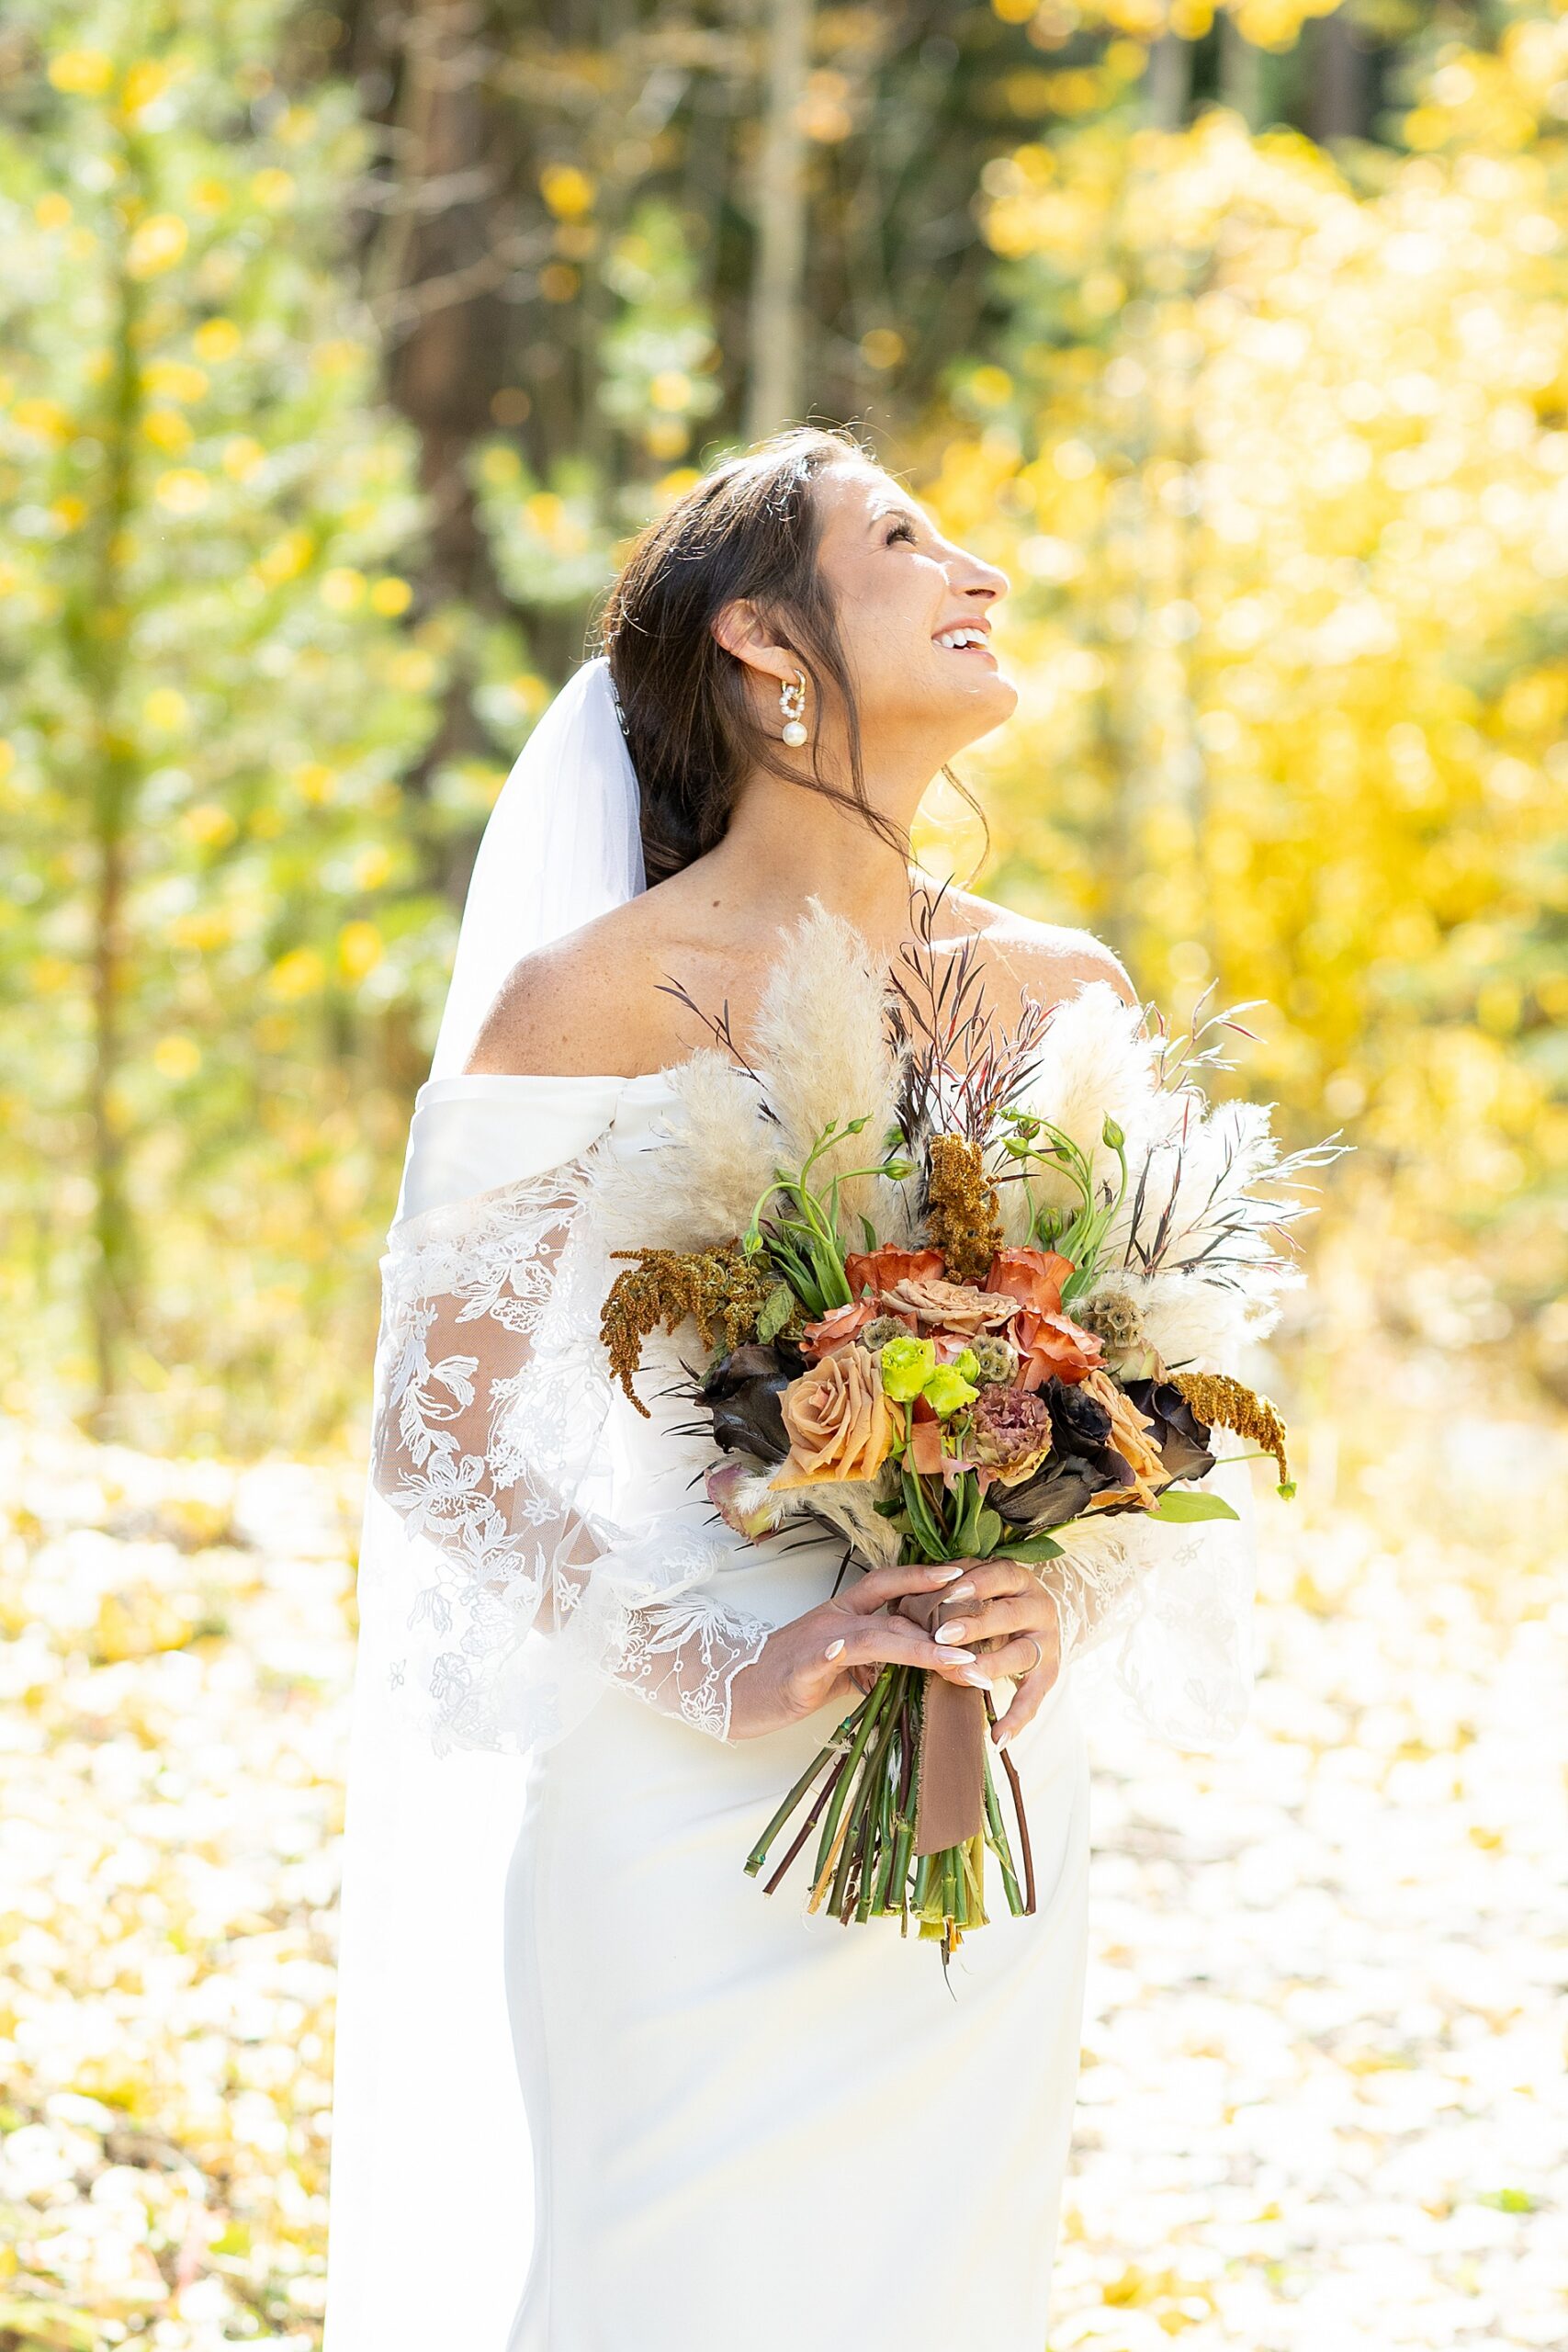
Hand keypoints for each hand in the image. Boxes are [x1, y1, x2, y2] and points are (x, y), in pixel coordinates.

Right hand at [727, 1561, 980, 1741]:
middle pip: (894, 1609)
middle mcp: (836, 1617)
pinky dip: (844, 1655)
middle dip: (941, 1619)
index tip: (962, 1574)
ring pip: (877, 1635)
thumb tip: (917, 1665)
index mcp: (845, 1613)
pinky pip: (829, 1658)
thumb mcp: (843, 1668)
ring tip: (961, 1662)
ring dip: (923, 1649)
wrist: (738, 1690)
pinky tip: (864, 1659)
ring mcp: (819, 1639)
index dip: (924, 1576)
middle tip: (984, 1625)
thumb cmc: (791, 1680)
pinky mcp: (803, 1667)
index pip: (888, 1584)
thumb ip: (876, 1660)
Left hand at [927, 1558, 1063, 1746]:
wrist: (1032, 1619)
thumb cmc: (988, 1599)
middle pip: (1009, 1615)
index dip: (975, 1584)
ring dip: (992, 1665)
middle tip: (943, 1635)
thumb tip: (905, 1597)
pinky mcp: (1049, 1672)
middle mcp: (1039, 1607)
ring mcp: (1047, 1641)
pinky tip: (998, 1737)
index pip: (999, 1575)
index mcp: (1018, 1579)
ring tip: (968, 1677)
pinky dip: (1017, 1718)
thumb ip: (951, 1588)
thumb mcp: (975, 1585)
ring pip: (1021, 1654)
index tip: (946, 1593)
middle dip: (976, 1625)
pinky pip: (1034, 1698)